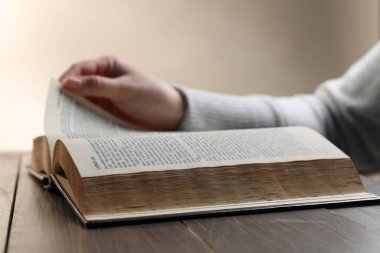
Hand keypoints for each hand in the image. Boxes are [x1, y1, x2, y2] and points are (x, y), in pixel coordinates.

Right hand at [59, 56, 184, 130]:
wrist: (170, 115)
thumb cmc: (150, 95)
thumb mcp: (125, 89)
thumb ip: (98, 86)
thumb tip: (67, 83)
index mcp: (107, 66)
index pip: (80, 69)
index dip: (68, 78)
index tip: (59, 91)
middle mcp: (103, 80)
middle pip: (77, 86)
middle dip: (68, 96)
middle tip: (58, 110)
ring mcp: (104, 97)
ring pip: (82, 101)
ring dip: (74, 109)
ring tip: (66, 121)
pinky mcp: (107, 112)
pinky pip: (90, 114)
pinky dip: (83, 119)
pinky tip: (78, 126)